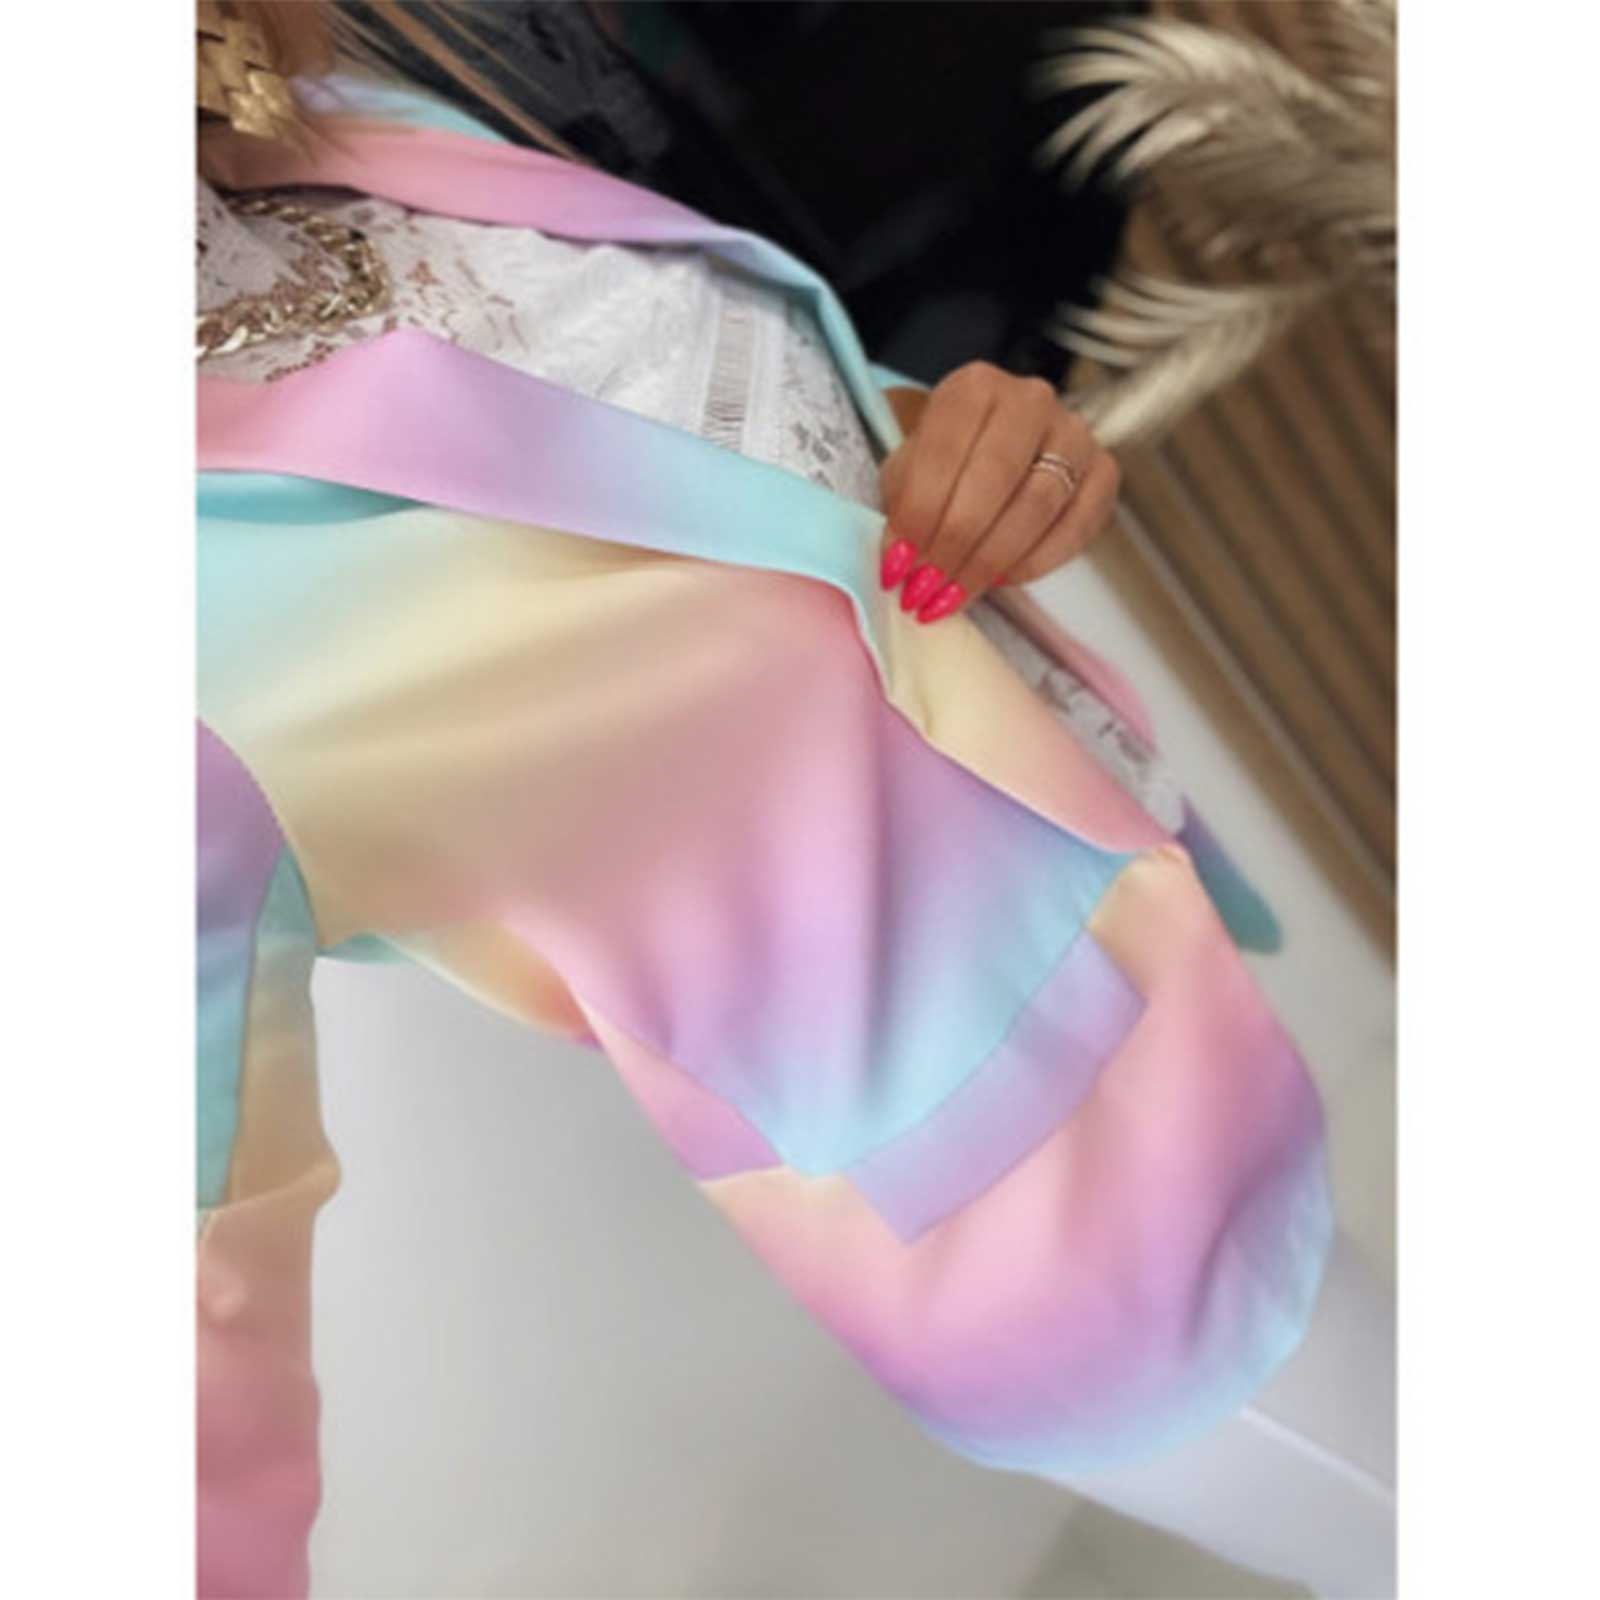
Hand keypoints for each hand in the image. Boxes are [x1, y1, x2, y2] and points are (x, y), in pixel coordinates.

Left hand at [877, 362, 1120, 622]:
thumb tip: (903, 565)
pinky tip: (999, 581)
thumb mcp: (908, 471)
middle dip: (955, 543)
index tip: (897, 565)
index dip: (919, 513)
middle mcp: (1031, 400)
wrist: (989, 455)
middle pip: (995, 479)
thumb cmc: (943, 465)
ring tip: (954, 595)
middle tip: (926, 589)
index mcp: (974, 387)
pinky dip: (1035, 563)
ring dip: (990, 561)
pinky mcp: (1104, 472)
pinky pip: (1076, 527)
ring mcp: (1074, 434)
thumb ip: (903, 508)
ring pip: (1038, 505)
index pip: (945, 450)